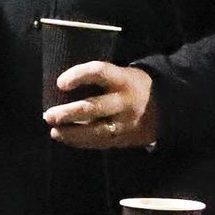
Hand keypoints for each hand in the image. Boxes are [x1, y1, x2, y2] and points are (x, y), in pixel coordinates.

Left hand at [42, 61, 157, 148]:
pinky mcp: (126, 138)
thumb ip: (97, 79)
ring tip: (54, 131)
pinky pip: (100, 142)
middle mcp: (126, 102)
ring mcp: (127, 123)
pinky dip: (81, 142)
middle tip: (47, 115)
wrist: (167, 107)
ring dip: (72, 133)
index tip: (60, 83)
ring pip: (96, 131)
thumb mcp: (121, 74)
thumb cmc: (130, 85)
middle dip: (68, 113)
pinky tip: (65, 138)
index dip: (78, 75)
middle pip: (94, 108)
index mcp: (123, 80)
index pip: (99, 72)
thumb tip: (60, 87)